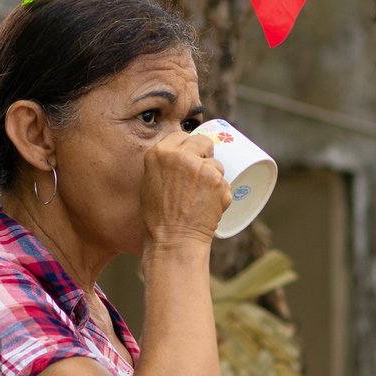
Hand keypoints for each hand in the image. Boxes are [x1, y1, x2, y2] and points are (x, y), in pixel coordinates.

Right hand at [140, 130, 229, 246]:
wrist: (174, 240)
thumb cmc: (158, 218)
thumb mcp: (150, 183)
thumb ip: (163, 165)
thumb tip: (180, 158)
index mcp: (159, 153)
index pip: (181, 135)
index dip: (188, 146)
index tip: (191, 155)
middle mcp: (181, 156)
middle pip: (203, 142)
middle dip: (205, 154)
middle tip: (201, 174)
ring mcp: (203, 168)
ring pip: (217, 164)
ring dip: (213, 177)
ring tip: (201, 198)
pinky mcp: (219, 182)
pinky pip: (225, 183)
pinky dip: (221, 194)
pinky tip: (209, 206)